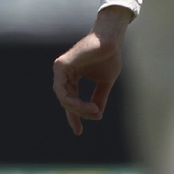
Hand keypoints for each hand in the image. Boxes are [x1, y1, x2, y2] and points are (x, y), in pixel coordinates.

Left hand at [52, 6, 131, 134]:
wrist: (112, 41)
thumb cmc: (110, 56)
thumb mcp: (105, 82)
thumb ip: (98, 97)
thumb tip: (96, 115)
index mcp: (72, 76)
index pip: (69, 100)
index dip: (75, 116)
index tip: (79, 132)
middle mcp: (64, 73)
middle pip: (67, 101)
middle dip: (80, 113)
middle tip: (96, 116)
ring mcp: (61, 69)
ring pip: (64, 99)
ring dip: (79, 109)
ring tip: (95, 112)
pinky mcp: (61, 66)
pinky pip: (63, 92)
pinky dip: (74, 103)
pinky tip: (88, 107)